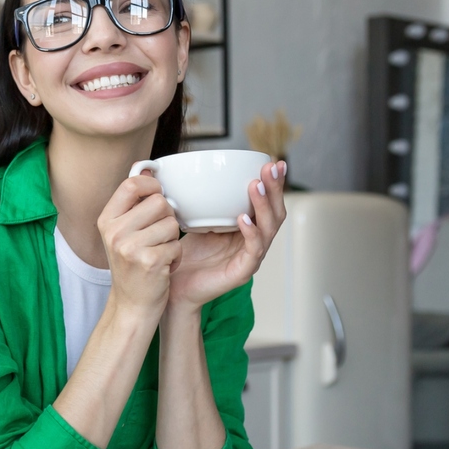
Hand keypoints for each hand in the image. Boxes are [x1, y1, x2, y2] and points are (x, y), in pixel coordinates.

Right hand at [97, 175, 182, 317]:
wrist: (132, 305)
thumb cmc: (132, 266)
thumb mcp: (122, 233)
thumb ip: (133, 203)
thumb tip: (147, 167)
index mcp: (106, 220)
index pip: (131, 184)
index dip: (151, 185)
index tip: (157, 195)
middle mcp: (114, 232)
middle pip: (159, 202)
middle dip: (167, 217)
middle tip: (158, 236)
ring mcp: (130, 247)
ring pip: (172, 224)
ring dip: (173, 239)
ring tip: (160, 252)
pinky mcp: (149, 262)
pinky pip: (177, 245)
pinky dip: (176, 257)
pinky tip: (164, 267)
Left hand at [167, 161, 287, 310]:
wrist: (174, 287)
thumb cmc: (186, 257)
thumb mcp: (195, 221)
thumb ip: (203, 202)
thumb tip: (194, 173)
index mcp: (246, 229)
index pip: (266, 203)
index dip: (272, 184)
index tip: (272, 161)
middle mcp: (253, 241)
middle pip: (274, 212)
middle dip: (274, 188)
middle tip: (270, 168)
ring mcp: (250, 257)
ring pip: (268, 229)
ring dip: (263, 205)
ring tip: (255, 186)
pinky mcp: (242, 272)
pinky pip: (253, 250)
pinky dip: (250, 233)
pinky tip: (244, 219)